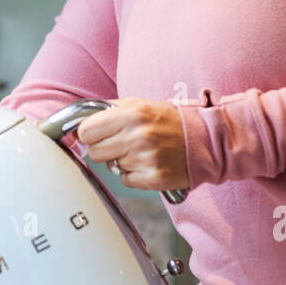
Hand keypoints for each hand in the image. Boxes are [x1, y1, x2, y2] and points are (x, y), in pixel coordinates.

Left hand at [74, 97, 191, 193]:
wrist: (204, 139)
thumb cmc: (169, 121)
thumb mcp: (139, 104)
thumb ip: (109, 110)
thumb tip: (81, 122)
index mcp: (131, 113)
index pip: (86, 131)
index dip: (90, 134)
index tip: (97, 134)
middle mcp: (137, 136)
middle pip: (95, 152)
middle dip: (104, 149)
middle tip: (121, 143)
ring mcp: (145, 159)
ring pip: (111, 167)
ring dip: (122, 161)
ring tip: (141, 151)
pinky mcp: (153, 178)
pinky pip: (126, 180)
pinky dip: (134, 175)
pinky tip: (148, 163)